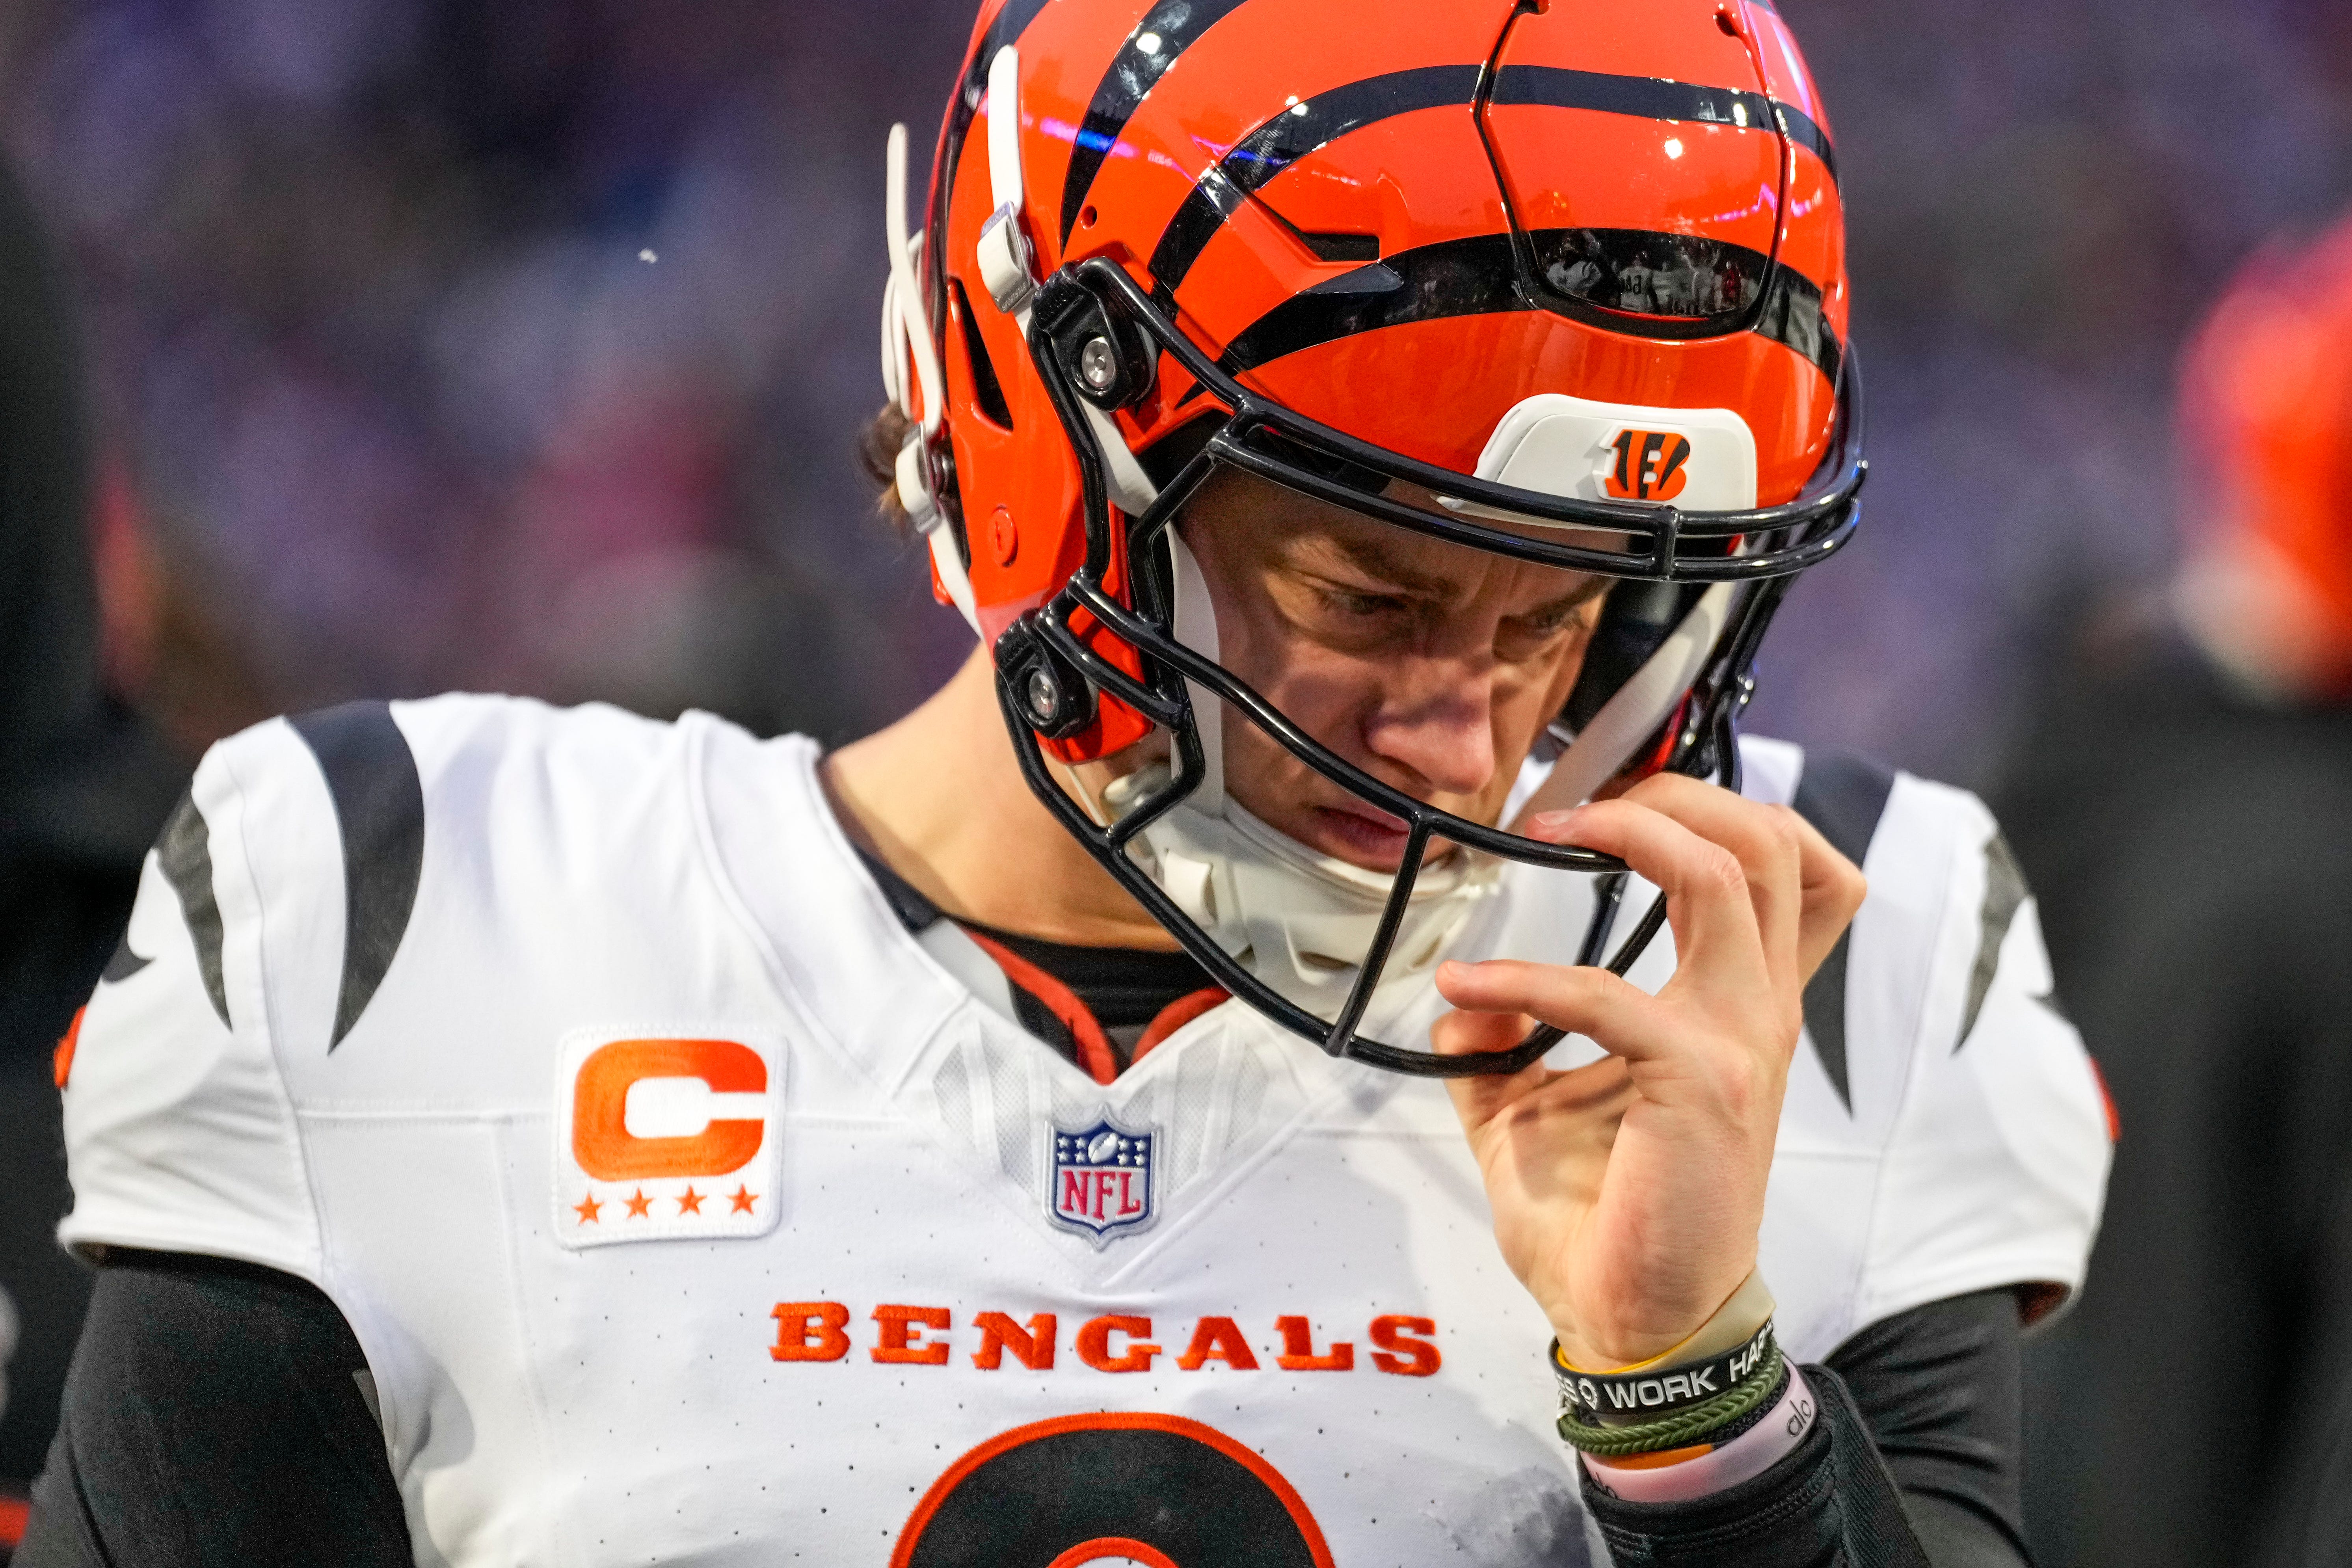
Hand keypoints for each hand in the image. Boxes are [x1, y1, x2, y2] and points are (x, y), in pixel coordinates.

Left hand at [1432, 772, 1863, 1367]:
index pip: (1785, 874)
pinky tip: (1468, 991)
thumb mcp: (1533, 1112)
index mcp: (1738, 1010)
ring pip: (1728, 877)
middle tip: (1581, 805)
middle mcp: (1756, 1013)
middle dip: (1678, 794)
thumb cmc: (1607, 1220)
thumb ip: (1499, 1047)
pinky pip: (1606, 992)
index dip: (1711, 812)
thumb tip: (1460, 1003)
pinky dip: (1524, 979)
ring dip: (1632, 834)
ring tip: (1543, 836)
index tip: (1608, 809)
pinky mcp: (1699, 1083)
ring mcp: (1740, 1043)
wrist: (1636, 1321)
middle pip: (1773, 845)